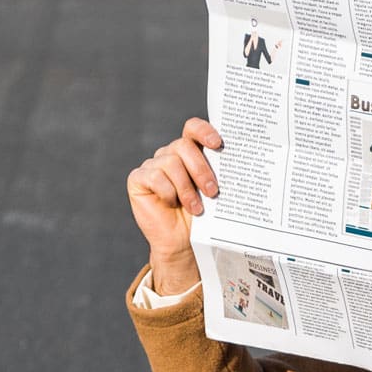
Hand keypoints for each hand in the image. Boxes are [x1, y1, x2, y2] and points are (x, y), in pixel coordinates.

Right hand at [128, 117, 222, 294]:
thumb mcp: (212, 192)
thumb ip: (216, 172)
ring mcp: (152, 165)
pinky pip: (155, 176)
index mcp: (189, 152)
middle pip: (183, 146)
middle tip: (213, 191)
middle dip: (201, 169)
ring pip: (171, 162)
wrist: (183, 243)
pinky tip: (172, 204)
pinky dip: (167, 192)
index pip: (193, 128)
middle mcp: (169, 154)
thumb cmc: (201, 217)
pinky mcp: (138, 178)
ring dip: (186, 188)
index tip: (217, 144)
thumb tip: (233, 160)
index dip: (204, 130)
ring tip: (196, 208)